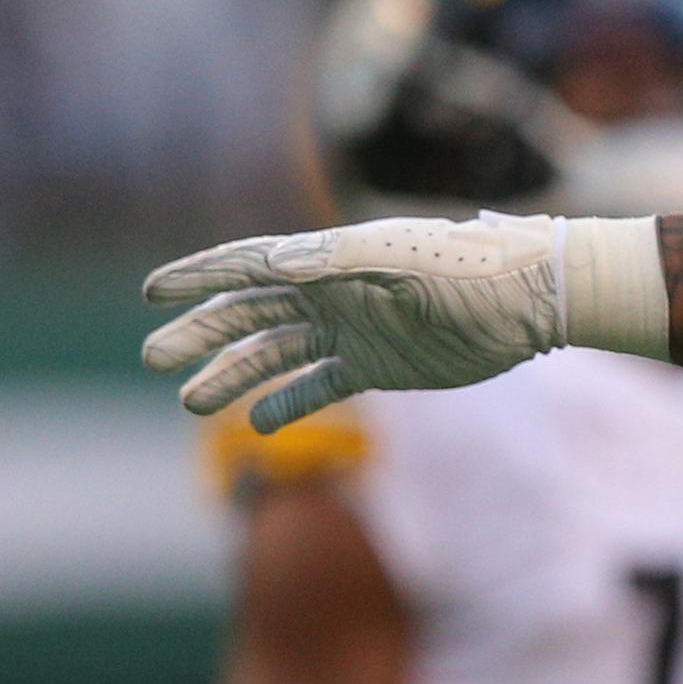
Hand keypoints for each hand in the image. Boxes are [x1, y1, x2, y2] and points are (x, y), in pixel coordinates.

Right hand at [144, 217, 566, 430]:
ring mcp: (351, 330)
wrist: (530, 302)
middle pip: (247, 315)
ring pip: (274, 355)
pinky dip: (288, 403)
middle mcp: (331, 294)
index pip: (248, 267)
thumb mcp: (404, 259)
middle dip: (199, 335)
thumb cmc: (470, 269)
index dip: (198, 277)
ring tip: (190, 401)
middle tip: (153, 358)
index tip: (152, 292)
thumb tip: (271, 262)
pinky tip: (259, 424)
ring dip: (232, 375)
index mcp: (328, 261)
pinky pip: (319, 386)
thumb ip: (338, 260)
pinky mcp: (378, 366)